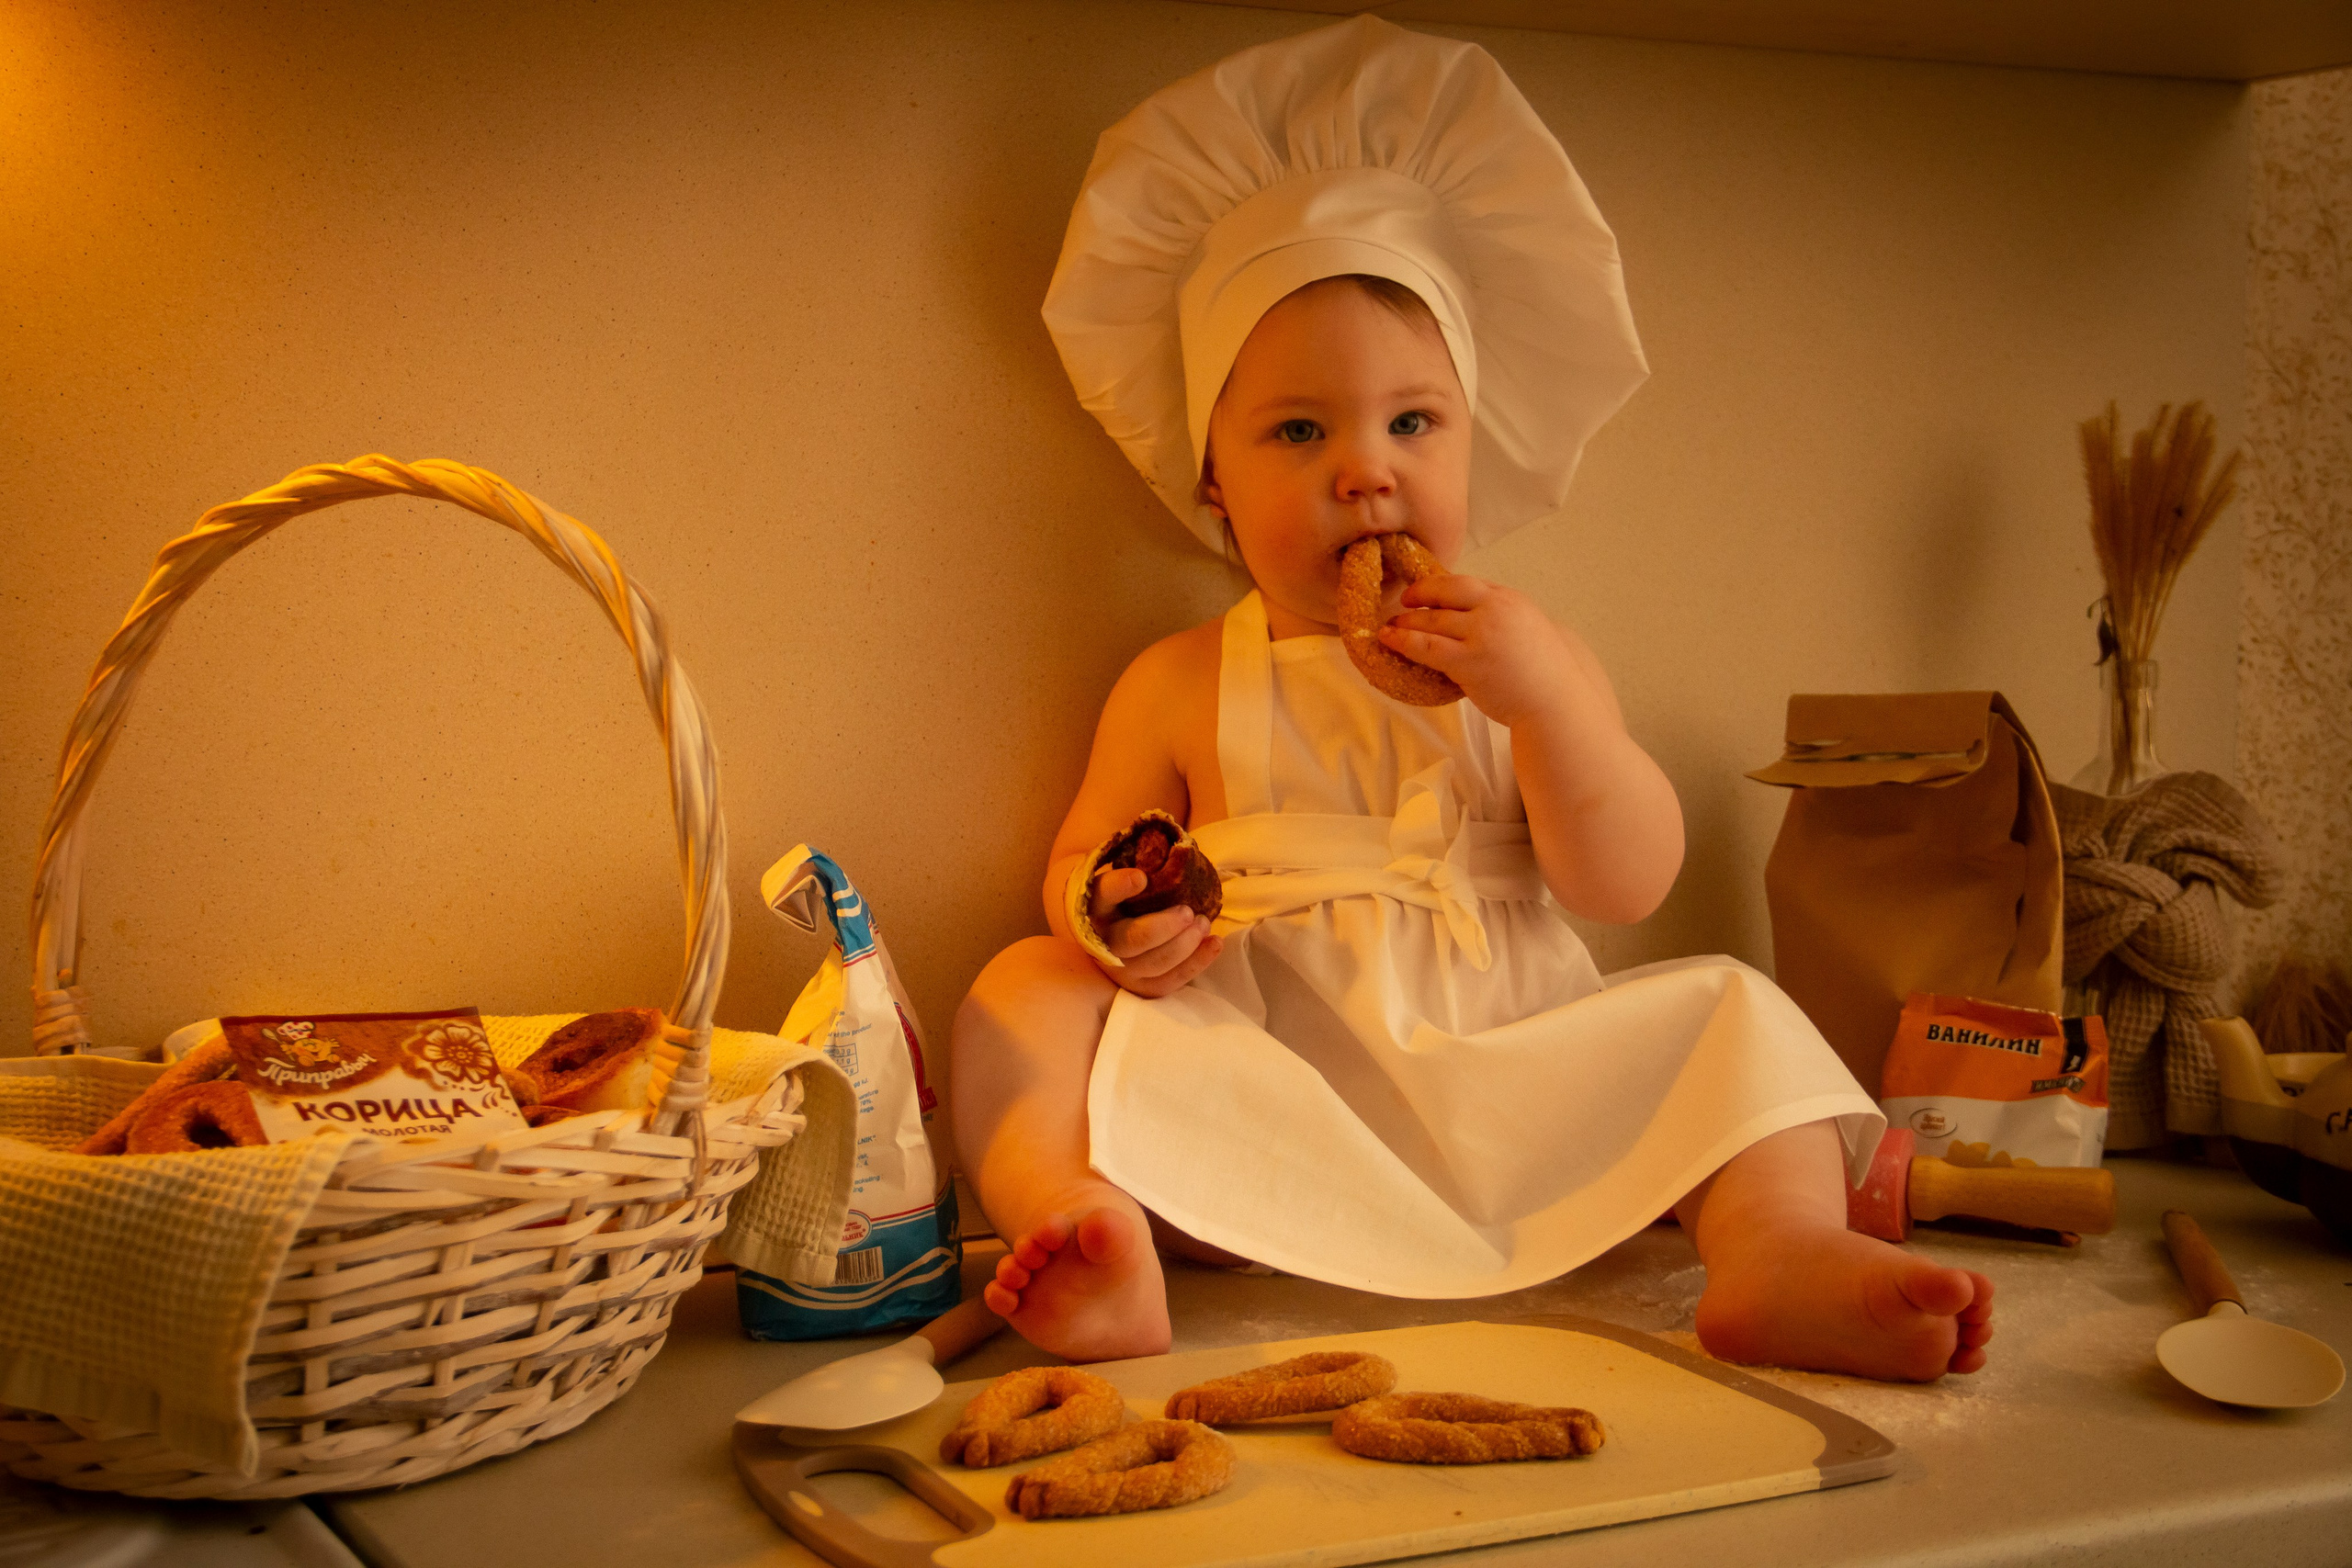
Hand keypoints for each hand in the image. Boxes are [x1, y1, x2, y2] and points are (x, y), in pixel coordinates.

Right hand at [1087, 866, 1223, 998]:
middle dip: (1165, 927)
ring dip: (1185, 945)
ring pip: (1154, 963)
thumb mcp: (1126, 877)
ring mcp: (1121, 969)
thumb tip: (1180, 849)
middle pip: (1133, 939)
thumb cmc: (1127, 899)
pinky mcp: (1140, 987)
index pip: (1103, 894)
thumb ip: (1144, 866)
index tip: (1141, 878)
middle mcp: (1104, 941)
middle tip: (1190, 912)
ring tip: (1204, 923)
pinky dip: (1196, 964)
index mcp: (1097, 906)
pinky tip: (1214, 944)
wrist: (1110, 933)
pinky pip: (1169, 982)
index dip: (1119, 887)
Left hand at [1379, 574, 1585, 728]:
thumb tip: (1472, 618)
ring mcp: (1480, 633)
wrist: (1556, 700)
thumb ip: (1501, 617)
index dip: (1439, 587)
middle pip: (1444, 593)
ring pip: (1431, 620)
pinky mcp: (1468, 661)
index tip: (1425, 593)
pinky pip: (1426, 647)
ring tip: (1390, 626)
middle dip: (1419, 595)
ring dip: (1406, 621)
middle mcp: (1494, 609)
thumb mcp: (1527, 628)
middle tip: (1403, 603)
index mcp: (1509, 599)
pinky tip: (1389, 640)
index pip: (1465, 584)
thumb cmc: (1544, 672)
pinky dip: (1403, 641)